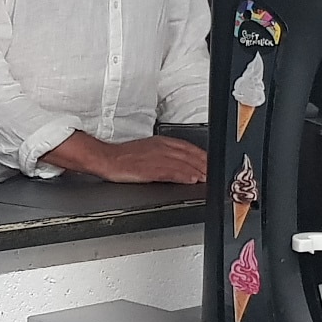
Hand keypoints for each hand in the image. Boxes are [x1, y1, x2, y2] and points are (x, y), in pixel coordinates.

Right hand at [76, 133, 208, 183]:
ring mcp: (157, 158)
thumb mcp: (147, 148)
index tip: (211, 163)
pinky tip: (191, 180)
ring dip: (198, 171)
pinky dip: (183, 176)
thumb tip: (179, 162)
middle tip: (215, 173)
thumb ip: (165, 153)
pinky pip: (171, 172)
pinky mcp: (150, 169)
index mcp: (162, 142)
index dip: (202, 156)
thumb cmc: (124, 156)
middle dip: (204, 165)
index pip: (188, 147)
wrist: (107, 158)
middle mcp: (162, 148)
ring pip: (183, 164)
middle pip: (190, 156)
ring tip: (207, 179)